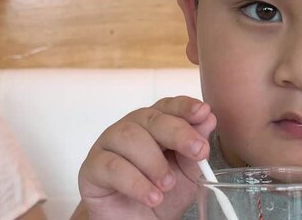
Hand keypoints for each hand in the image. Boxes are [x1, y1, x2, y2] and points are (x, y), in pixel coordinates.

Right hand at [76, 96, 216, 219]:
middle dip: (178, 133)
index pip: (169, 105)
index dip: (185, 106)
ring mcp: (109, 145)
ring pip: (129, 137)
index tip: (203, 112)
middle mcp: (131, 127)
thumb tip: (208, 119)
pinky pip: (112, 166)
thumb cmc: (161, 192)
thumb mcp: (188, 172)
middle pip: (152, 118)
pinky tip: (152, 196)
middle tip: (198, 152)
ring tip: (168, 185)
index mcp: (156, 123)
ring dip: (154, 162)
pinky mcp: (92, 168)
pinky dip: (136, 182)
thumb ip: (195, 147)